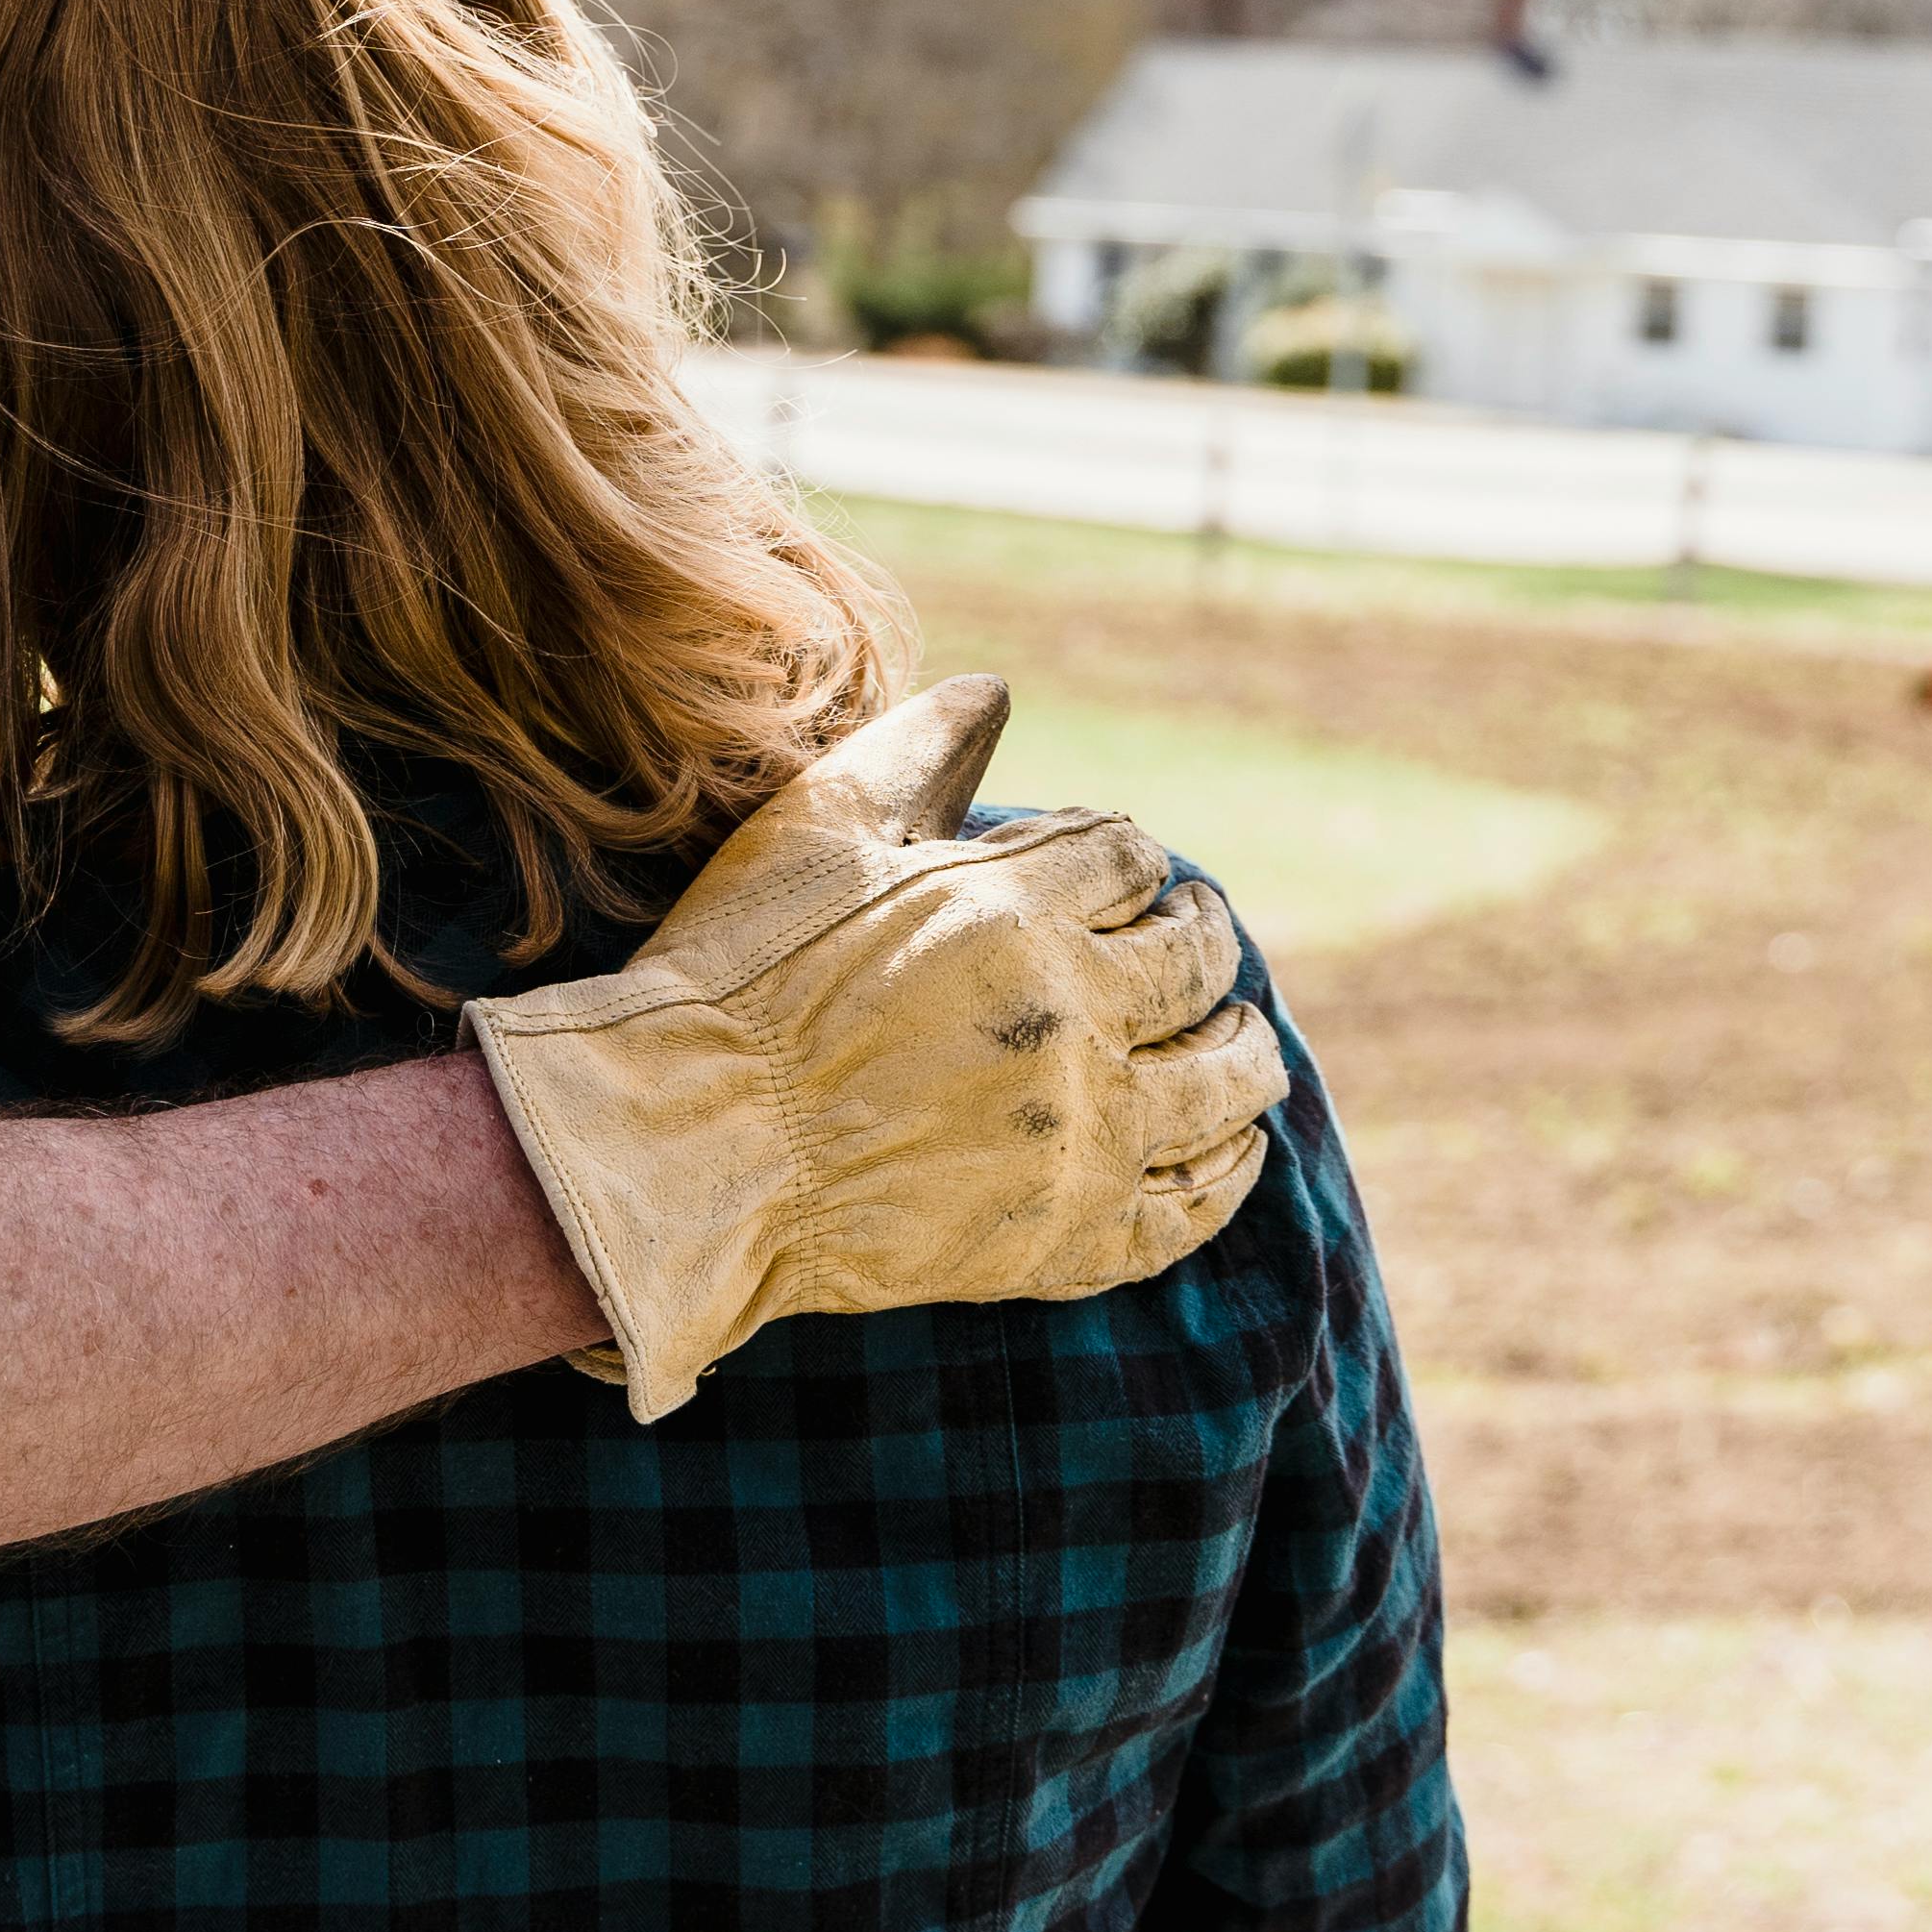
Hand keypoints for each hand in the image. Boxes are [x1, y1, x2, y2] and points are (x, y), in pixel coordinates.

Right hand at [465, 675, 1284, 1420]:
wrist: (687, 1155)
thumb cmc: (735, 980)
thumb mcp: (816, 830)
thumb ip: (916, 748)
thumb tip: (997, 691)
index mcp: (1015, 909)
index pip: (1134, 859)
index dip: (1129, 860)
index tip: (1116, 877)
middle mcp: (1071, 1018)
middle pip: (1201, 960)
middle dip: (1205, 940)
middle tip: (1195, 944)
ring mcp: (1081, 1136)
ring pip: (1227, 1080)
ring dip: (1244, 1046)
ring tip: (1239, 1039)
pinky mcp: (1070, 1240)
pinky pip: (1197, 1206)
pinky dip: (1230, 1169)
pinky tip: (1230, 1146)